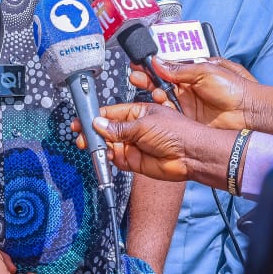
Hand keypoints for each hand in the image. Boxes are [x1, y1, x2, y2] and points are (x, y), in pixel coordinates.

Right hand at [74, 103, 233, 186]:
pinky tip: (108, 155)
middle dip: (94, 133)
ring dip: (101, 146)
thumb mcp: (144, 124)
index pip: (111, 113)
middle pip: (107, 130)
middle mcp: (135, 129)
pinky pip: (117, 159)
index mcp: (138, 112)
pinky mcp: (135, 161)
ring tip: (93, 147)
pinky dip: (110, 158)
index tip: (81, 120)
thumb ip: (119, 127)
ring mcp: (134, 145)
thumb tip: (99, 124)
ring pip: (110, 145)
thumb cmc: (177, 132)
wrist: (191, 155)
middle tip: (82, 137)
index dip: (95, 116)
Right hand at [130, 57, 257, 129]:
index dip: (151, 66)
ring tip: (148, 89)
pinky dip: (160, 109)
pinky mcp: (186, 120)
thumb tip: (159, 62)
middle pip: (159, 83)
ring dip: (151, 93)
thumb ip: (180, 69)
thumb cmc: (233, 88)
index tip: (139, 64)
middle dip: (145, 79)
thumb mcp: (205, 71)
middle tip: (136, 76)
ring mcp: (185, 105)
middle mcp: (186, 89)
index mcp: (191, 73)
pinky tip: (155, 104)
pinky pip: (168, 114)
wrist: (248, 111)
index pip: (165, 68)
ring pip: (161, 98)